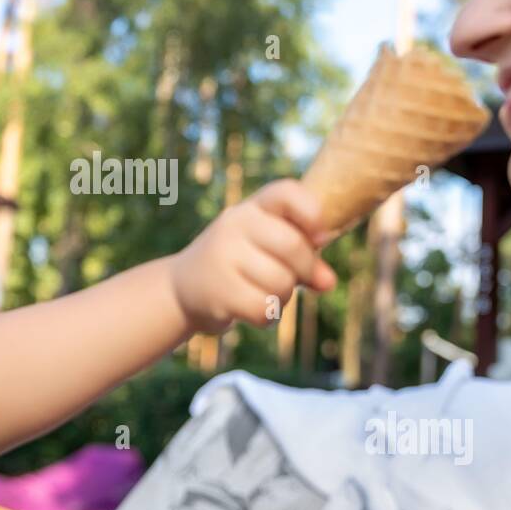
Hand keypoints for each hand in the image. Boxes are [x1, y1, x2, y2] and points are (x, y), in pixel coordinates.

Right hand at [169, 179, 337, 334]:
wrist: (182, 290)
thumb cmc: (239, 265)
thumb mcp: (268, 250)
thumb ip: (303, 257)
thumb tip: (328, 282)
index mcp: (251, 208)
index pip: (287, 192)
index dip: (312, 212)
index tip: (320, 237)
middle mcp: (234, 225)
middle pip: (293, 246)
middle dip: (306, 270)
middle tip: (295, 279)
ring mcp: (223, 256)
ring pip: (281, 283)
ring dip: (283, 297)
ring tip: (265, 293)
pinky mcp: (218, 291)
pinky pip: (265, 309)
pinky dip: (267, 316)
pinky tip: (253, 309)